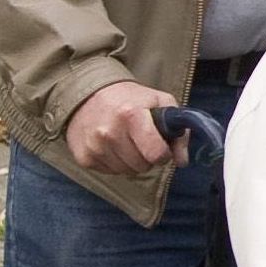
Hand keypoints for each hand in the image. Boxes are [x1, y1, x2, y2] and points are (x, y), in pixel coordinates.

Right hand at [67, 79, 183, 173]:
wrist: (88, 94)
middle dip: (147, 157)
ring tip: (126, 141)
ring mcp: (94, 146)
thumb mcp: (160, 102)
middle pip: (142, 166)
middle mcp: (109, 132)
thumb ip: (178, 131)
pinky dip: (115, 163)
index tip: (161, 146)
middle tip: (142, 140)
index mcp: (130, 115)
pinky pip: (110, 172)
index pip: (155, 153)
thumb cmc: (130, 99)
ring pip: (126, 172)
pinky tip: (112, 146)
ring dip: (131, 161)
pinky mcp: (83, 157)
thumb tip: (182, 161)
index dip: (164, 154)